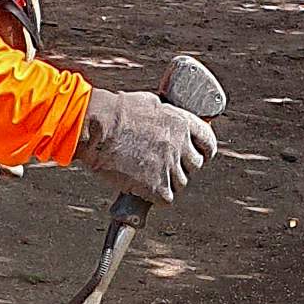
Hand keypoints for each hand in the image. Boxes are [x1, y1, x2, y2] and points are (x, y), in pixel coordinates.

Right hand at [77, 84, 217, 203]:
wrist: (95, 128)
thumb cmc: (115, 112)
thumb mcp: (150, 104)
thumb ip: (168, 117)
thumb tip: (173, 123)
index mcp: (182, 122)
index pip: (208, 142)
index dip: (203, 150)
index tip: (198, 154)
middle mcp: (180, 145)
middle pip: (195, 165)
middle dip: (182, 166)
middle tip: (163, 165)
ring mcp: (169, 167)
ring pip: (180, 183)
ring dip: (166, 182)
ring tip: (146, 174)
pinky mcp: (155, 187)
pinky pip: (166, 199)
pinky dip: (155, 197)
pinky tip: (142, 188)